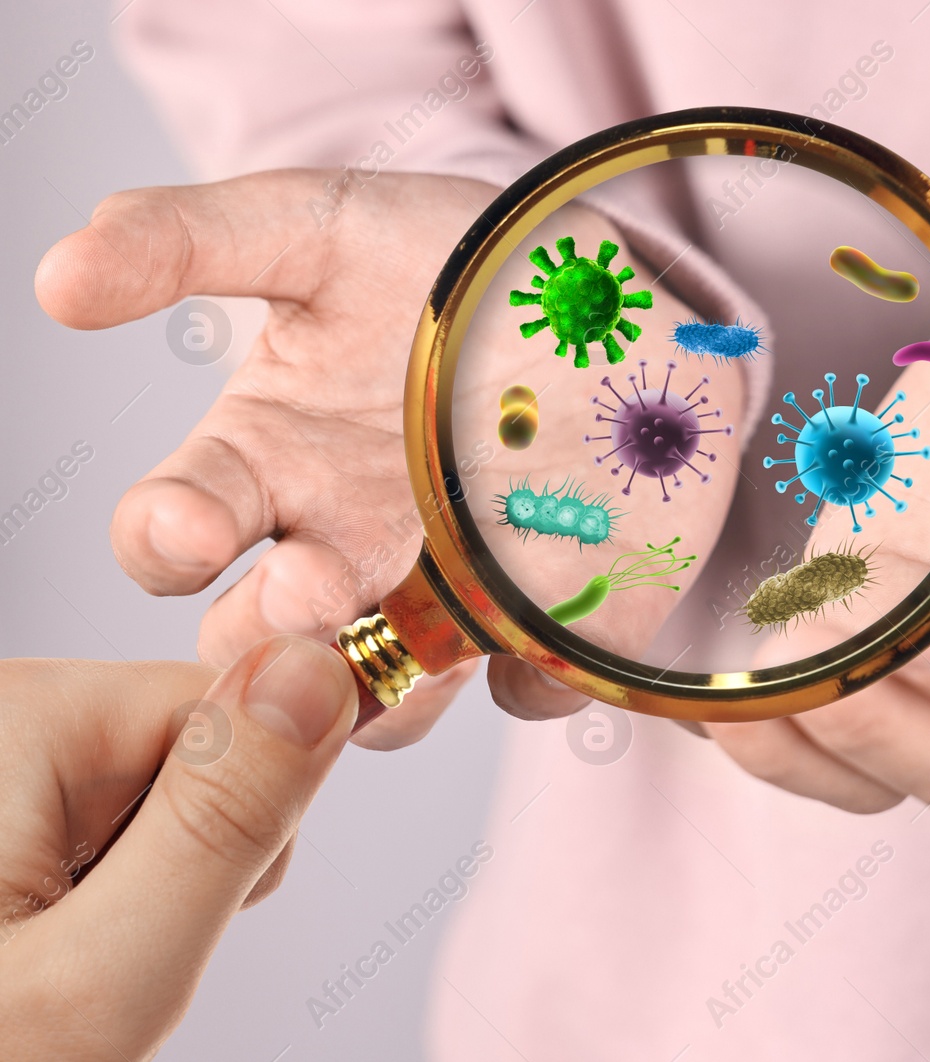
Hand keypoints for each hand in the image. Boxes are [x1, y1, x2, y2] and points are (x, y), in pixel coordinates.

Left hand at [0, 636, 355, 1061]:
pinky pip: (92, 822)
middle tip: (90, 961)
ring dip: (135, 887)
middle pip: (189, 747)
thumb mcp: (102, 978)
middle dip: (178, 862)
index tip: (168, 917)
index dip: (241, 822)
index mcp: (11, 718)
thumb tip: (325, 672)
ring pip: (148, 791)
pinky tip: (31, 955)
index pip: (226, 708)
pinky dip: (89, 898)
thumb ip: (224, 821)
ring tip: (48, 967)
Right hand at [35, 171, 744, 744]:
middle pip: (264, 644)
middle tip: (308, 587)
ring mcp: (442, 594)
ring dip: (380, 685)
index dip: (164, 545)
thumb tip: (61, 277)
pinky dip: (529, 673)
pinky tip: (541, 617)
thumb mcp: (317, 225)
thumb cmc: (443, 264)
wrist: (598, 284)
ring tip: (411, 634)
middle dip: (271, 632)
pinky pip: (529, 683)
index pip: (171, 538)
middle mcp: (341, 547)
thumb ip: (189, 240)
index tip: (189, 528)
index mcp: (266, 465)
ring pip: (382, 699)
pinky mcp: (544, 614)